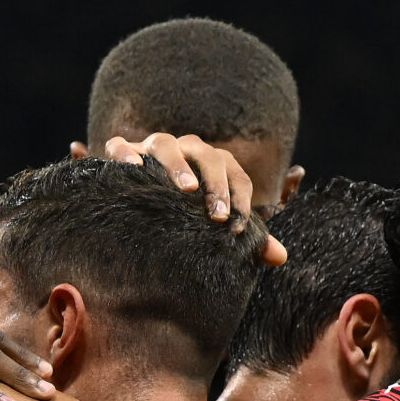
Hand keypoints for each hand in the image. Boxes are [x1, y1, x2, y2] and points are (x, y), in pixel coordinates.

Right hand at [99, 133, 289, 266]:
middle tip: (218, 216)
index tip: (238, 228)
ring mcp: (150, 149)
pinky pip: (118, 144)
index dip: (240, 199)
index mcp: (211, 165)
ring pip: (165, 143)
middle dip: (216, 184)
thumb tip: (281, 258)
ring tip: (185, 190)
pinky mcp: (121, 154)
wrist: (138, 210)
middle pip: (206, 154)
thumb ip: (249, 240)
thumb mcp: (215, 229)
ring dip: (177, 164)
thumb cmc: (184, 218)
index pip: (235, 174)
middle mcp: (184, 151)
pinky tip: (133, 168)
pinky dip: (125, 152)